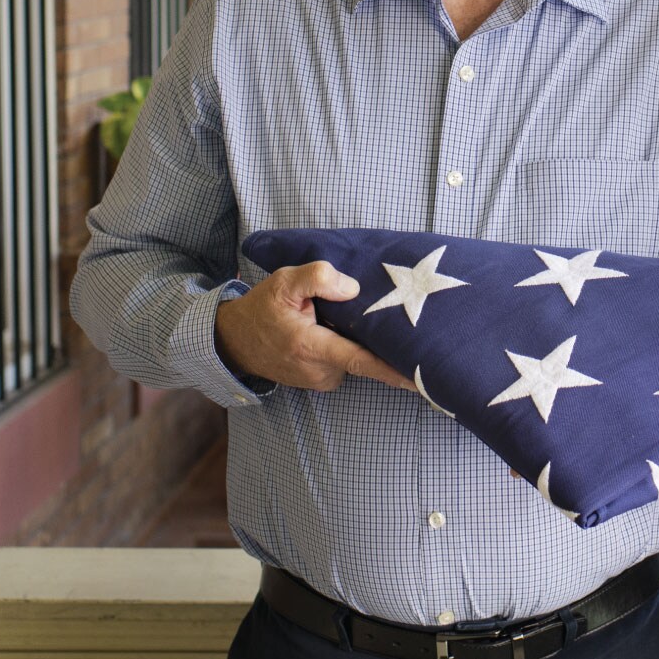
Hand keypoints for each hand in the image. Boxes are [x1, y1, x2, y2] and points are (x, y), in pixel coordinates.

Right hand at [214, 261, 412, 393]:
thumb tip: (353, 288)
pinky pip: (347, 362)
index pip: (362, 361)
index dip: (394, 370)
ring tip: (357, 319)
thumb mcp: (284, 282)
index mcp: (312, 348)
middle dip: (384, 341)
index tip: (423, 378)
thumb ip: (318, 278)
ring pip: (357, 358)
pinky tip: (344, 330)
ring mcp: (322, 379)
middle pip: (366, 356)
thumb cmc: (262, 309)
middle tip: (402, 320)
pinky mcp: (323, 380)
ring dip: (363, 341)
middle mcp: (320, 371)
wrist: (235, 340)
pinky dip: (351, 347)